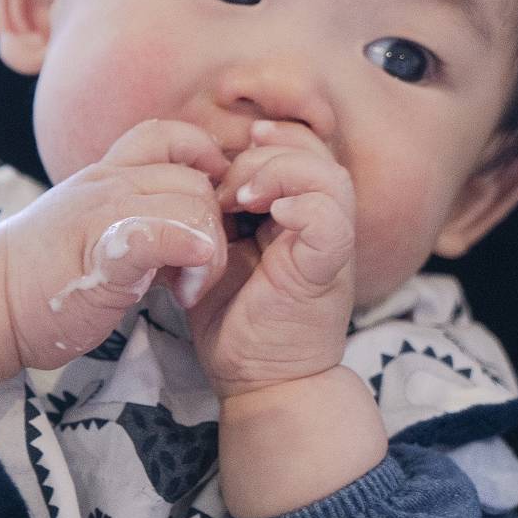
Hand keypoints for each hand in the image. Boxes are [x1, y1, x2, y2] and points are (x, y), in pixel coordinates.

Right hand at [0, 120, 229, 369]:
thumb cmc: (42, 274)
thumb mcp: (90, 227)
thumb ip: (132, 213)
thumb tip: (182, 221)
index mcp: (106, 175)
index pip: (171, 138)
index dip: (206, 161)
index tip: (214, 204)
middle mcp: (107, 184)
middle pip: (194, 180)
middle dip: (215, 224)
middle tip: (200, 271)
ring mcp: (103, 214)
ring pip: (190, 205)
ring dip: (208, 253)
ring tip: (187, 290)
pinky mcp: (104, 255)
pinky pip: (157, 232)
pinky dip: (186, 248)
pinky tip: (187, 283)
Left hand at [187, 119, 356, 399]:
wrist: (257, 381)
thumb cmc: (231, 317)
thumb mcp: (211, 250)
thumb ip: (208, 210)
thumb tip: (186, 168)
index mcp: (294, 211)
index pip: (297, 145)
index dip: (266, 136)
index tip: (220, 154)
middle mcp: (319, 221)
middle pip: (314, 148)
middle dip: (262, 153)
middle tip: (224, 189)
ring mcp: (328, 246)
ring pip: (329, 176)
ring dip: (279, 173)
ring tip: (240, 200)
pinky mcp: (327, 271)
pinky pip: (331, 220)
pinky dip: (301, 207)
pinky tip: (269, 217)